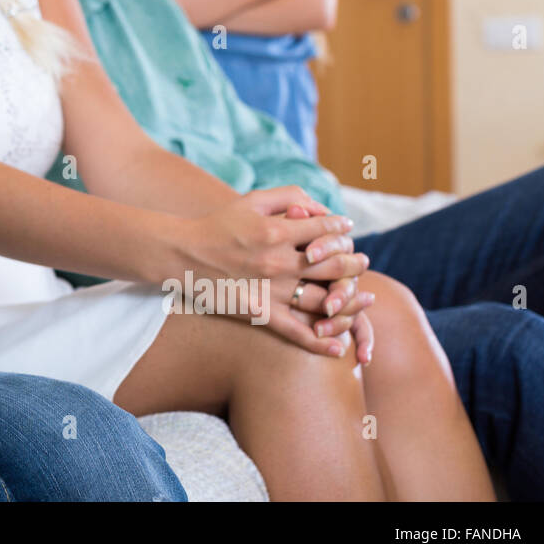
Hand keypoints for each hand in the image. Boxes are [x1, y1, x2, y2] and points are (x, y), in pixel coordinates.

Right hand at [171, 187, 366, 356]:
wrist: (181, 255)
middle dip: (354, 263)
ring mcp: (270, 291)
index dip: (342, 229)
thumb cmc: (218, 225)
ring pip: (324, 301)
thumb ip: (289, 196)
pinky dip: (321, 343)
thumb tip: (321, 208)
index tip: (346, 230)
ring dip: (349, 301)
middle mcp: (278, 262)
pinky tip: (339, 347)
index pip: (327, 230)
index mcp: (277, 230)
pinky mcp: (260, 314)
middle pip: (334, 265)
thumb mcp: (251, 200)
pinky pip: (297, 332)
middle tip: (361, 262)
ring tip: (362, 298)